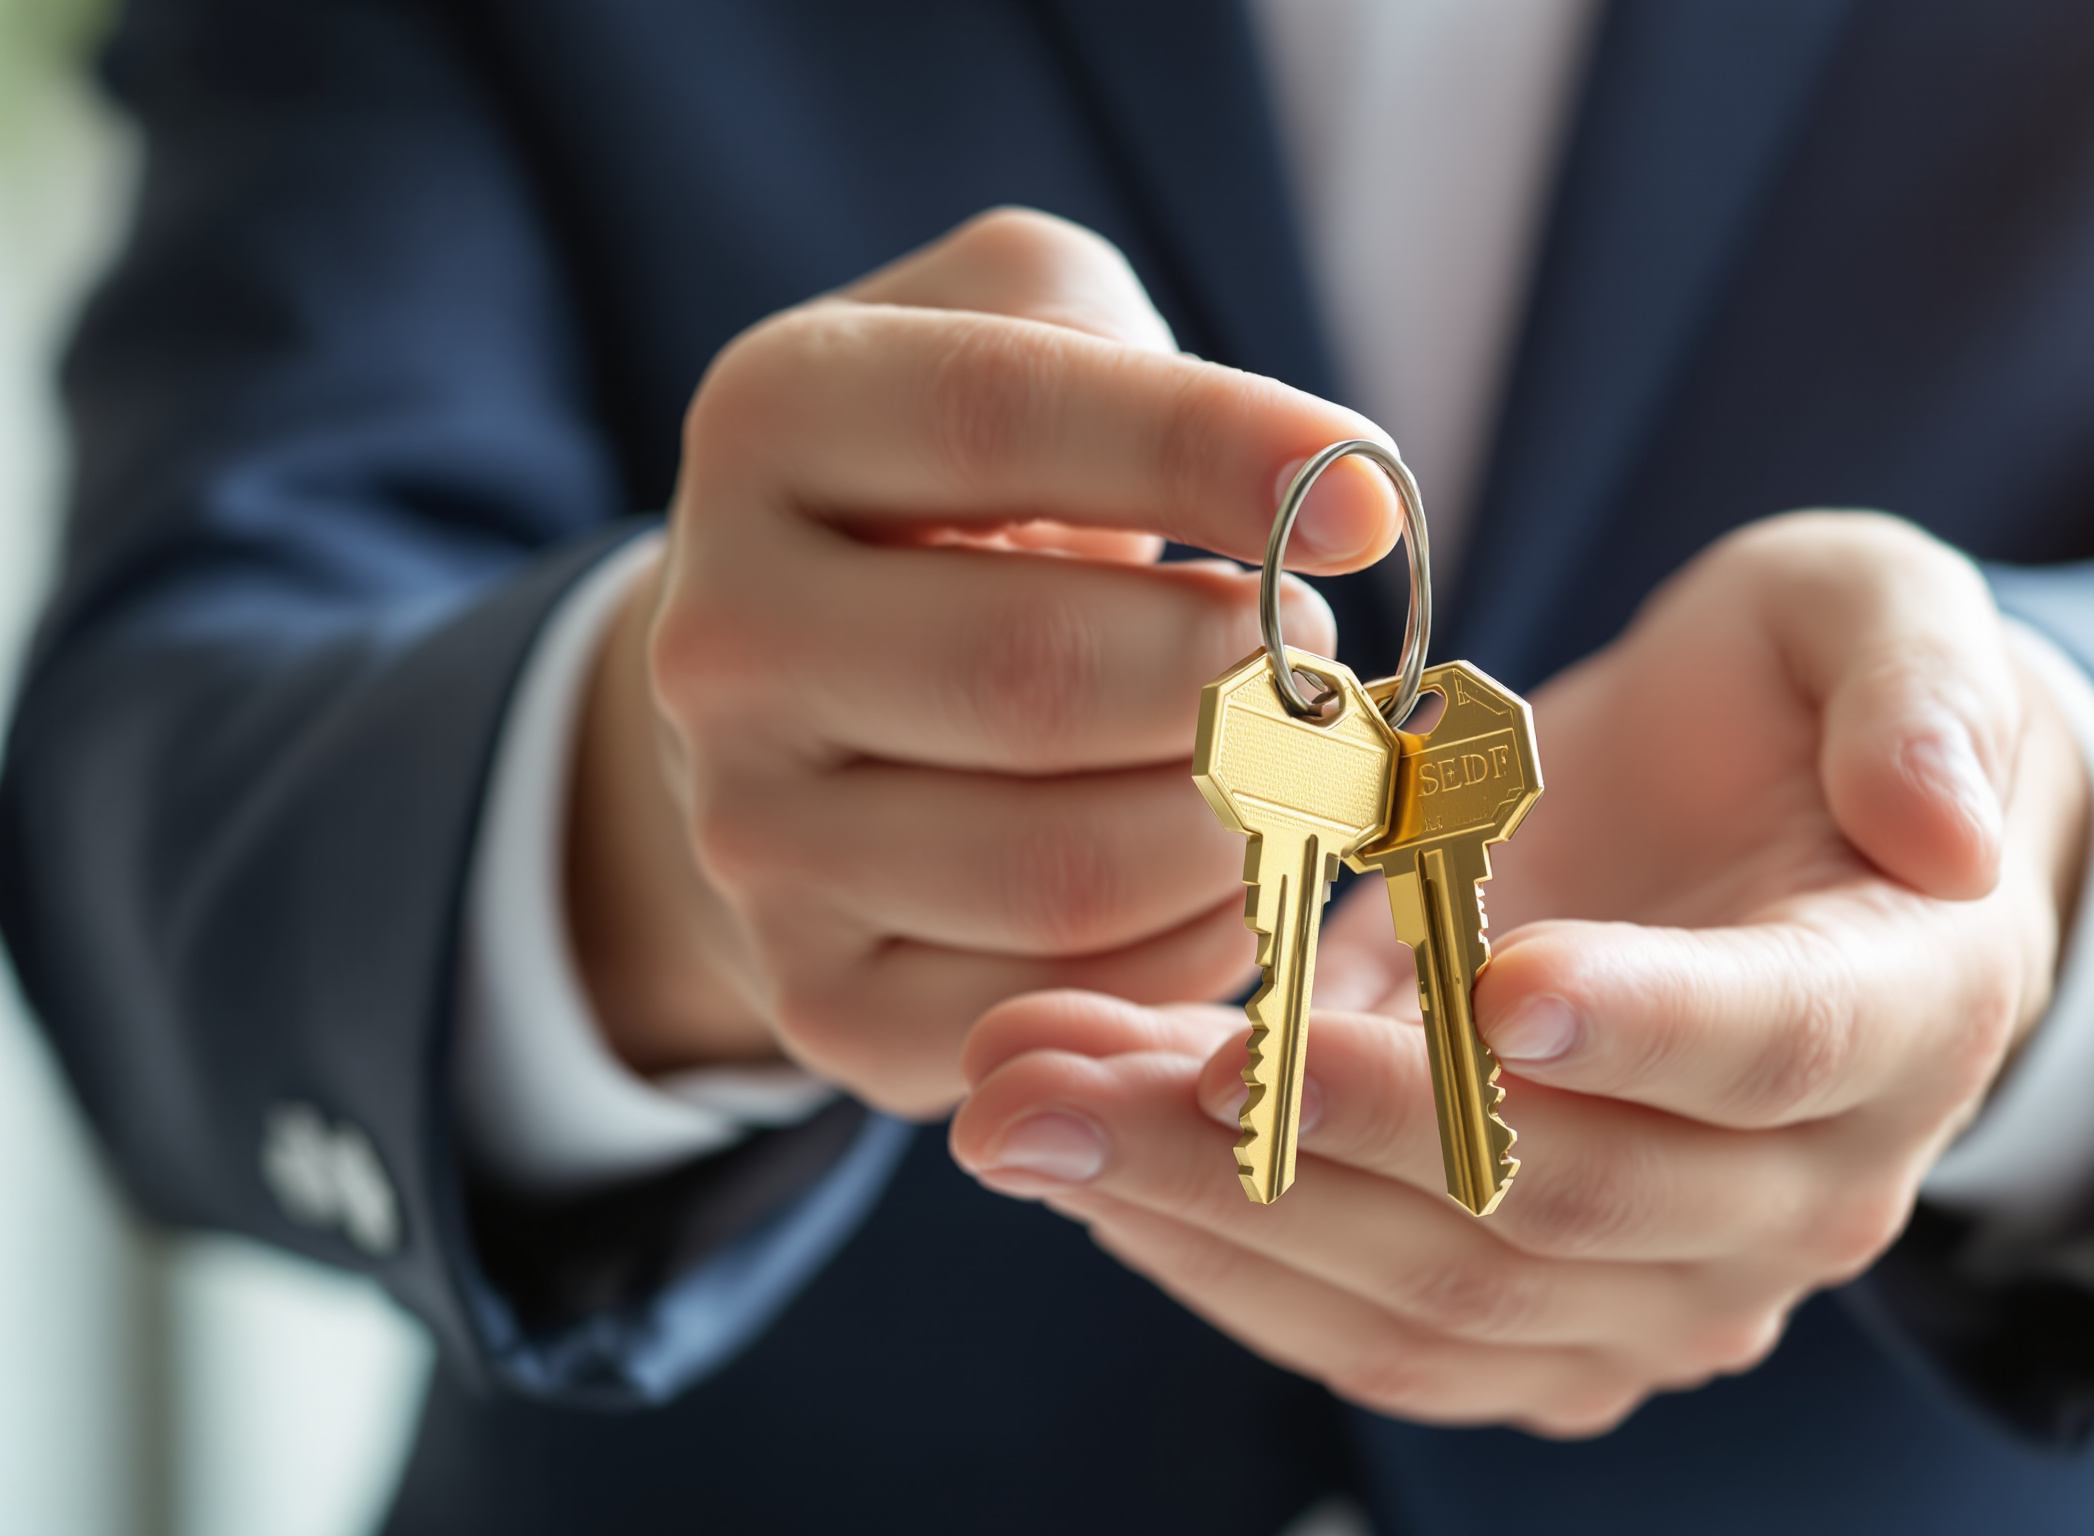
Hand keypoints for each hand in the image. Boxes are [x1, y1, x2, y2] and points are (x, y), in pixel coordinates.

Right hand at [567, 208, 1404, 1117]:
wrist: (797, 700)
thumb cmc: (966, 500)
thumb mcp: (1020, 339)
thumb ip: (1152, 363)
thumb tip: (1341, 490)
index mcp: (772, 423)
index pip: (1001, 419)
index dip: (1206, 455)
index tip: (1370, 509)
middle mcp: (723, 637)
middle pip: (1039, 674)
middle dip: (1238, 678)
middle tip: (1316, 667)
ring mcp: (751, 834)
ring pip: (1065, 870)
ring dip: (1236, 825)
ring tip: (1286, 770)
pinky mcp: (817, 993)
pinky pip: (1055, 1001)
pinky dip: (1192, 951)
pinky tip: (1227, 875)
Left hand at [948, 513, 2092, 1434]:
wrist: (1768, 834)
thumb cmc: (1805, 702)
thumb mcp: (1878, 618)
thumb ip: (1920, 692)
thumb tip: (1943, 824)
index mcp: (1910, 1006)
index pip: (1778, 1043)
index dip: (1642, 1020)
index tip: (1482, 979)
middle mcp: (1806, 1191)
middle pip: (1558, 1200)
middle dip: (1311, 1128)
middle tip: (1078, 1059)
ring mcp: (1675, 1286)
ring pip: (1443, 1297)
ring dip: (1214, 1211)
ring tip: (1017, 1103)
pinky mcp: (1554, 1323)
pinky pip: (1384, 1332)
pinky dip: (1227, 1256)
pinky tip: (1082, 1159)